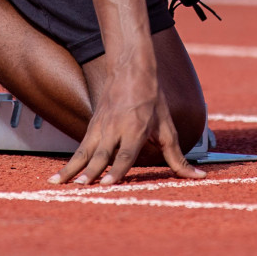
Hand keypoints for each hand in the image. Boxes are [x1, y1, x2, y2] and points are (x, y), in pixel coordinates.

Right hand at [49, 64, 204, 185]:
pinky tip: (57, 178)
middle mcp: (115, 129)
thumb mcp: (168, 128)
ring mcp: (100, 128)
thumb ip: (178, 158)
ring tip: (57, 184)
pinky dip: (67, 165)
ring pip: (83, 153)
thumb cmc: (152, 100)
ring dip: (71, 170)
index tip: (106, 183)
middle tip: (80, 186)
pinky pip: (78, 150)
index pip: (125, 154)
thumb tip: (200, 177)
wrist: (131, 69)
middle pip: (101, 154)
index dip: (116, 170)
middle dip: (90, 171)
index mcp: (135, 129)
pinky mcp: (91, 128)